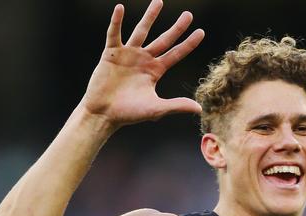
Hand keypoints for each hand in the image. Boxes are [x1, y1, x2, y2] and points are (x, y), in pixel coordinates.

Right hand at [79, 0, 203, 127]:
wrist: (104, 114)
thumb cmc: (130, 113)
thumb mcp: (156, 109)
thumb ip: (177, 105)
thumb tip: (199, 108)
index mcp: (156, 71)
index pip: (176, 54)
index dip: (188, 44)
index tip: (201, 32)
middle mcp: (144, 59)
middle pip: (164, 39)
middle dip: (177, 28)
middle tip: (189, 14)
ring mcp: (128, 54)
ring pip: (141, 31)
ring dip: (150, 16)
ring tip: (159, 1)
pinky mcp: (111, 53)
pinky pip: (114, 34)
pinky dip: (116, 22)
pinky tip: (120, 8)